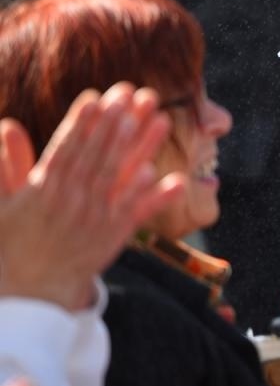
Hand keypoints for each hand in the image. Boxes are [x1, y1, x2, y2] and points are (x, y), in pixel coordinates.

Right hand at [0, 84, 185, 310]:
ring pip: (115, 175)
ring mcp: (93, 219)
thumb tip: (8, 125)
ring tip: (147, 118)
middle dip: (111, 123)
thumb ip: (7, 165)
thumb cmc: (12, 244)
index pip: (64, 149)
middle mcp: (69, 202)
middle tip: (126, 94)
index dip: (79, 122)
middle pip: (94, 155)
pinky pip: (132, 211)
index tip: (93, 97)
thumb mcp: (2, 205)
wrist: (29, 291)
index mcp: (40, 192)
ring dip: (133, 145)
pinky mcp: (111, 236)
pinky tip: (157, 172)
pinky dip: (145, 192)